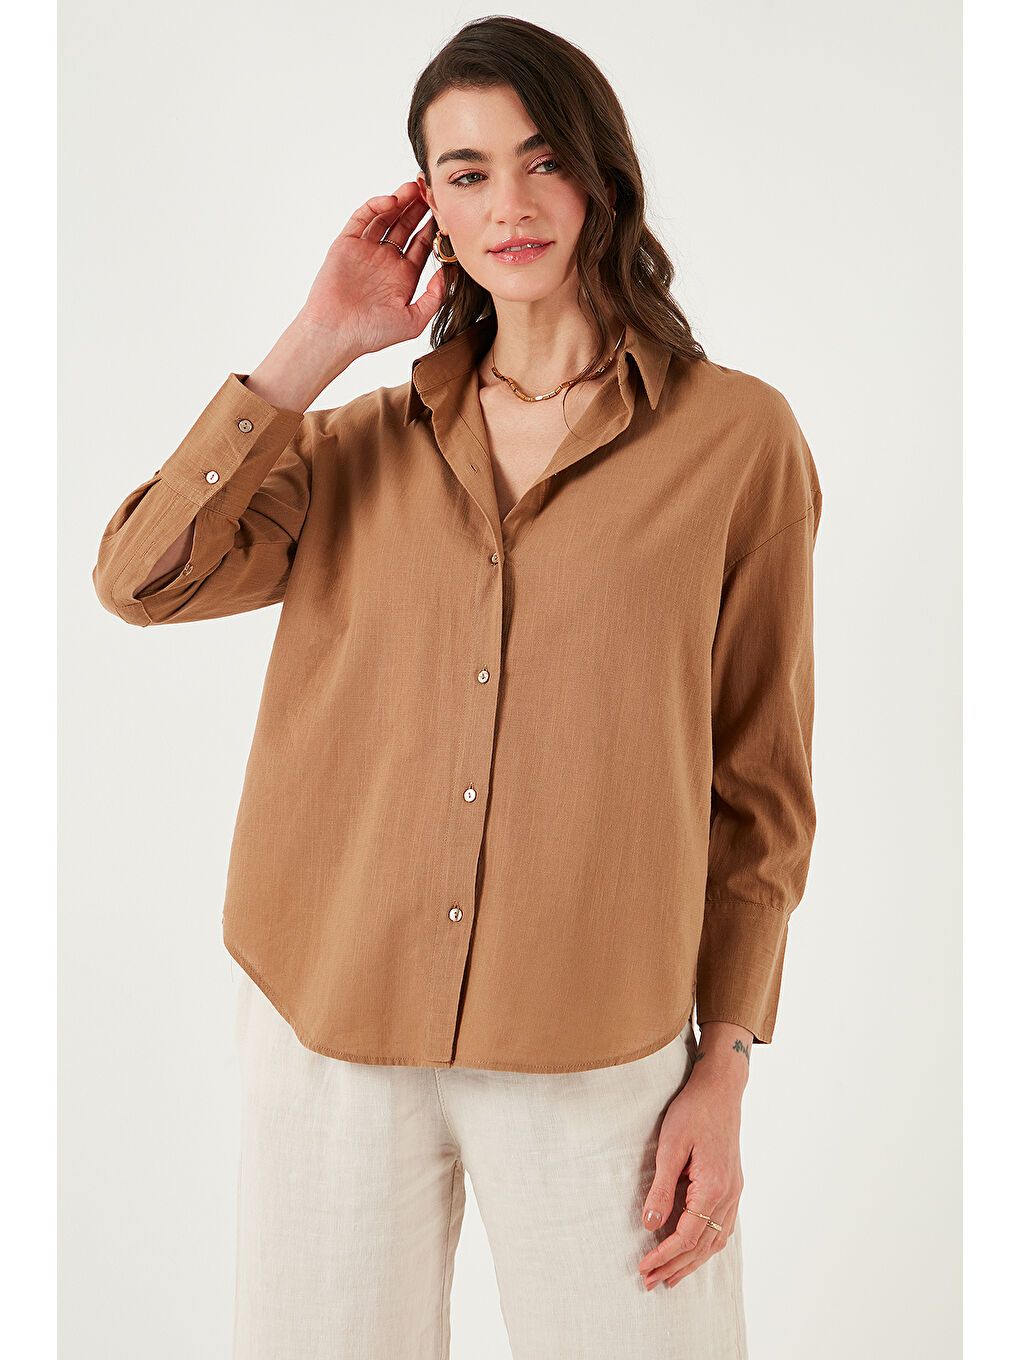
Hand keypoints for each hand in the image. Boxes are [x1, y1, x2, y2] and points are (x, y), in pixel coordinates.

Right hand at [297, 180, 444, 364]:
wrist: (335, 334)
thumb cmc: (371, 333)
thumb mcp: (413, 321)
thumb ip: (434, 298)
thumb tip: (448, 272)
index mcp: (403, 276)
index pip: (422, 244)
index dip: (434, 227)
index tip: (445, 211)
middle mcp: (385, 260)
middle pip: (406, 225)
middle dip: (419, 207)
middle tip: (431, 190)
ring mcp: (365, 250)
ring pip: (386, 217)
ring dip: (400, 201)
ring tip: (415, 187)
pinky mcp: (346, 243)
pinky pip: (362, 218)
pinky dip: (376, 206)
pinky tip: (392, 201)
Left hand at [637, 1060, 744, 1289]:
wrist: (721, 1089)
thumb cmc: (693, 1111)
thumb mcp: (670, 1146)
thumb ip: (662, 1188)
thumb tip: (650, 1224)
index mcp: (714, 1187)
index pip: (687, 1236)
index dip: (664, 1255)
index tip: (643, 1267)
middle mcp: (729, 1195)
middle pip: (703, 1245)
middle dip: (676, 1267)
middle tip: (650, 1283)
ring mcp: (734, 1192)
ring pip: (716, 1241)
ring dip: (692, 1261)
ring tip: (670, 1277)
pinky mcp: (732, 1185)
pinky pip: (722, 1227)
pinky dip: (706, 1245)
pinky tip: (694, 1251)